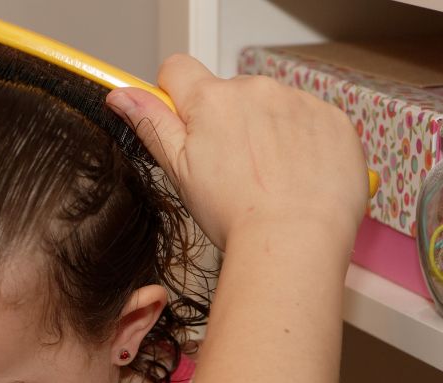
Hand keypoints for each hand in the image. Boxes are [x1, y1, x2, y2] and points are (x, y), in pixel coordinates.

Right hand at [106, 55, 367, 251]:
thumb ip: (151, 124)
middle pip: (228, 92)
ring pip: (271, 106)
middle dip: (226, 121)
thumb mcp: (178, 171)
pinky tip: (296, 177)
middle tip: (230, 170)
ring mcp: (299, 102)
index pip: (177, 70)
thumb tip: (121, 94)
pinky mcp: (333, 119)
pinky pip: (311, 120)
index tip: (183, 125)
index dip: (174, 97)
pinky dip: (303, 143)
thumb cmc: (235, 215)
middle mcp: (256, 89)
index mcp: (211, 99)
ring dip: (266, 131)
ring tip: (266, 178)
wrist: (295, 240)